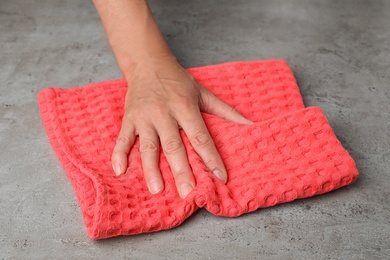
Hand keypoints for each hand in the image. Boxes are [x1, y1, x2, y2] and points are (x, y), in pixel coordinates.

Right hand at [112, 55, 251, 197]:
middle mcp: (164, 113)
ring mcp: (144, 117)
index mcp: (185, 107)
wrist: (148, 63)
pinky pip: (123, 138)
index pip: (200, 136)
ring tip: (157, 189)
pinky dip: (119, 154)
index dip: (211, 157)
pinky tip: (119, 171)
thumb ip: (225, 110)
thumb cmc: (178, 80)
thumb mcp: (203, 92)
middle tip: (188, 192)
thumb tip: (249, 124)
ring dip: (151, 169)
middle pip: (174, 146)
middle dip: (181, 170)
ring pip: (148, 146)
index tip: (221, 177)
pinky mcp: (129, 118)